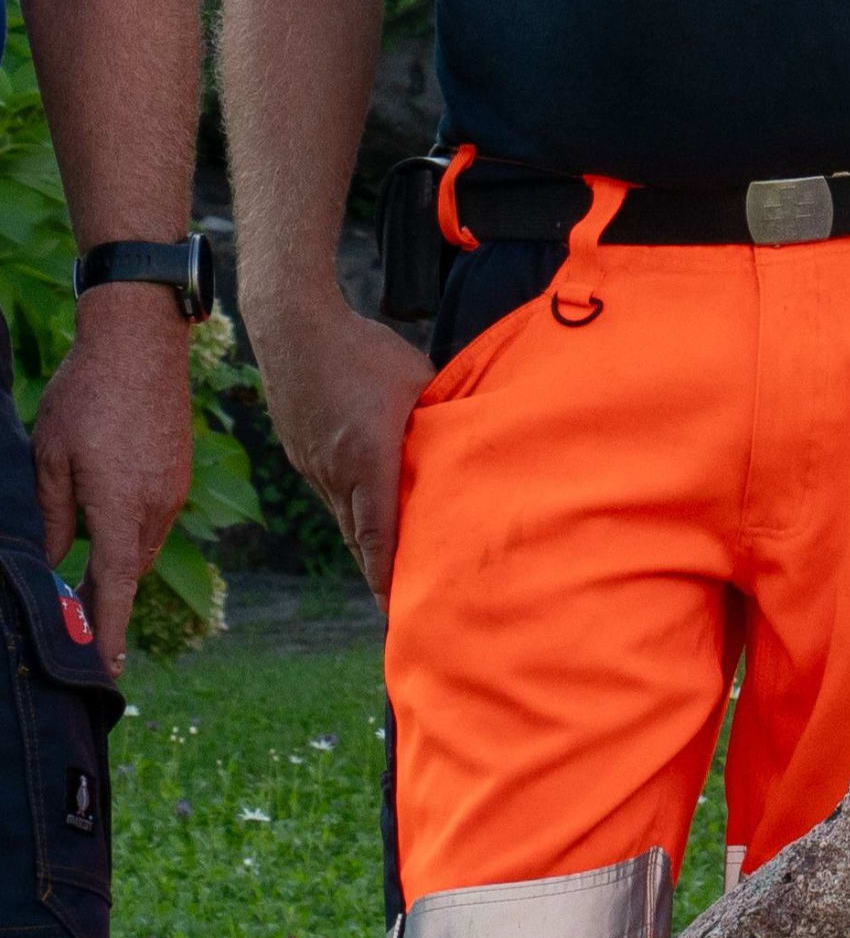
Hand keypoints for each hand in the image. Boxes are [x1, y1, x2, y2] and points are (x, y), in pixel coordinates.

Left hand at [28, 295, 195, 669]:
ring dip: (119, 568)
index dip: (109, 632)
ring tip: (91, 583)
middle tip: (84, 636)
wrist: (140, 339)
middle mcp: (157, 506)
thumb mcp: (49, 458)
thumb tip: (60, 562)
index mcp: (122, 508)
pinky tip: (108, 526)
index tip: (107, 669)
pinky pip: (154, 520)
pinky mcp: (178, 471)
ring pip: (143, 546)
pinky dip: (132, 537)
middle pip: (130, 572)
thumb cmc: (87, 395)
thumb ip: (54, 517)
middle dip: (108, 605)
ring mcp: (173, 488)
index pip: (117, 588)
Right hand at [249, 297, 431, 597]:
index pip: (379, 529)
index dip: (388, 573)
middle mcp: (335, 473)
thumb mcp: (417, 379)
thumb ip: (440, 415)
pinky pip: (330, 496)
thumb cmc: (365, 351)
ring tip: (391, 573)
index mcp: (366, 458)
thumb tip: (467, 436)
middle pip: (359, 536)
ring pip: (344, 518)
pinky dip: (351, 515)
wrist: (294, 331)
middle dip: (380, 572)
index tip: (399, 606)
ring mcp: (313, 467)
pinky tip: (369, 521)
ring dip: (367, 545)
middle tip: (403, 604)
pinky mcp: (302, 456)